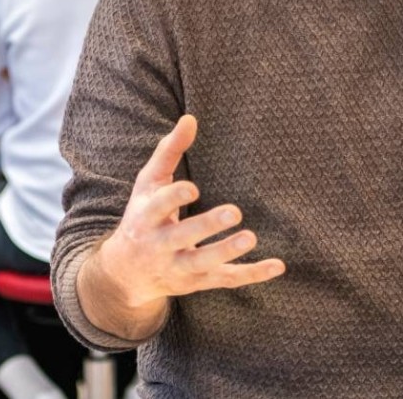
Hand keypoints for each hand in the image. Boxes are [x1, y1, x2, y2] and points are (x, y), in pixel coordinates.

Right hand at [93, 116, 285, 307]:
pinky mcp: (196, 282)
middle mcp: (159, 245)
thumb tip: (191, 118)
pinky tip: (278, 265)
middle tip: (234, 213)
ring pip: (202, 263)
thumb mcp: (148, 184)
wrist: (125, 273)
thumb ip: (168, 152)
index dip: (174, 197)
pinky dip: (251, 274)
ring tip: (251, 237)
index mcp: (145, 217)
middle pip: (182, 236)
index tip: (193, 188)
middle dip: (206, 226)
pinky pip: (225, 280)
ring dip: (227, 251)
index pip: (158, 207)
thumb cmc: (141, 216)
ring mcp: (178, 267)